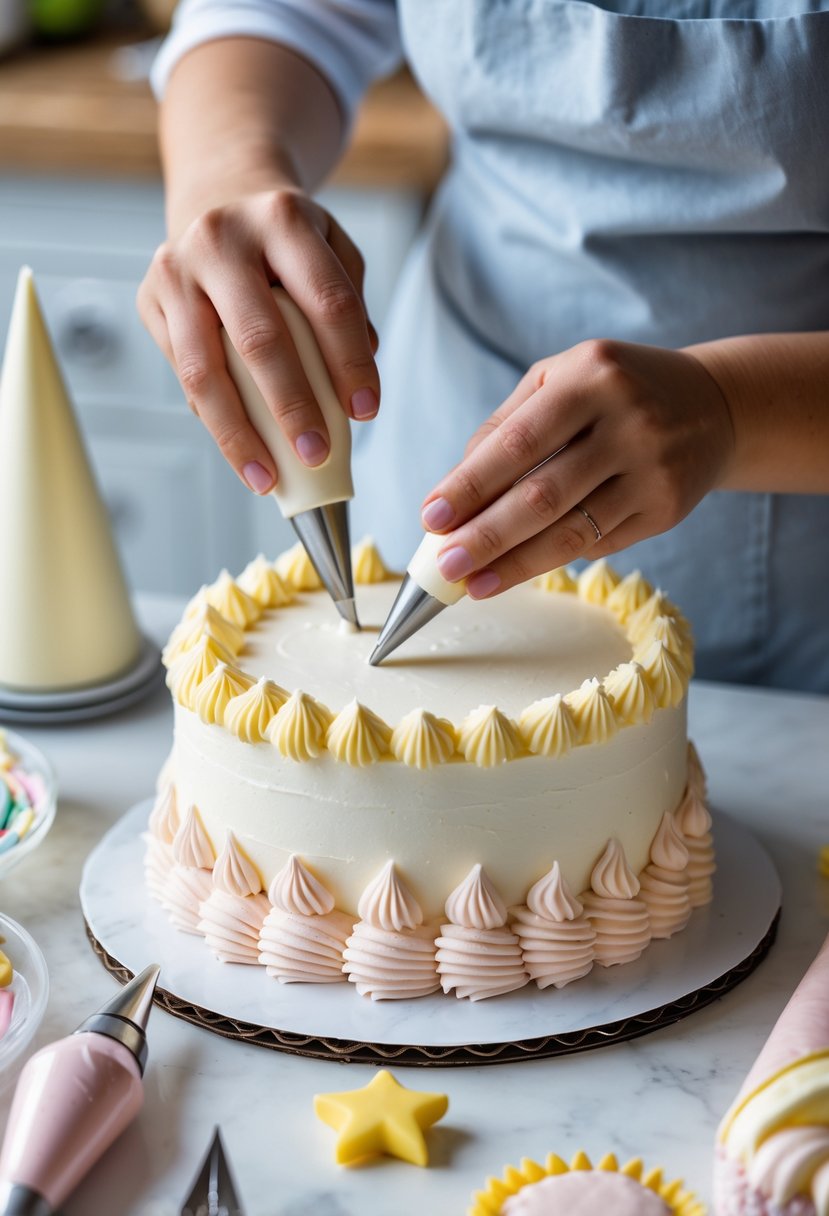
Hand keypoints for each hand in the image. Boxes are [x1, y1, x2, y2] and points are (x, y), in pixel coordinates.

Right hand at [137, 188, 378, 493]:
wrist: (219, 197)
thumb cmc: (285, 240)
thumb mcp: (332, 250)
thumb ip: (351, 308)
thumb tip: (355, 383)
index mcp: (282, 220)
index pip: (326, 301)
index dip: (349, 362)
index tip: (366, 412)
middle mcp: (222, 238)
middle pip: (260, 337)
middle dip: (291, 406)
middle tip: (316, 453)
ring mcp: (176, 269)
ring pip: (204, 368)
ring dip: (238, 433)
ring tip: (267, 476)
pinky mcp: (150, 299)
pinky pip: (183, 375)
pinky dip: (214, 421)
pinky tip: (241, 453)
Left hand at [421, 339, 734, 596]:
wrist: (714, 404)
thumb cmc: (614, 390)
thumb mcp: (560, 378)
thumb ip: (505, 425)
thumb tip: (455, 489)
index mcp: (591, 378)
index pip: (517, 443)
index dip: (471, 485)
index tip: (432, 518)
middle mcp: (628, 422)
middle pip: (543, 495)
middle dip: (487, 535)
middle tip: (446, 565)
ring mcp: (652, 470)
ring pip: (572, 531)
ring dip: (515, 564)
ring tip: (472, 583)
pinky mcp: (666, 509)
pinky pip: (598, 544)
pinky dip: (551, 560)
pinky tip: (516, 572)